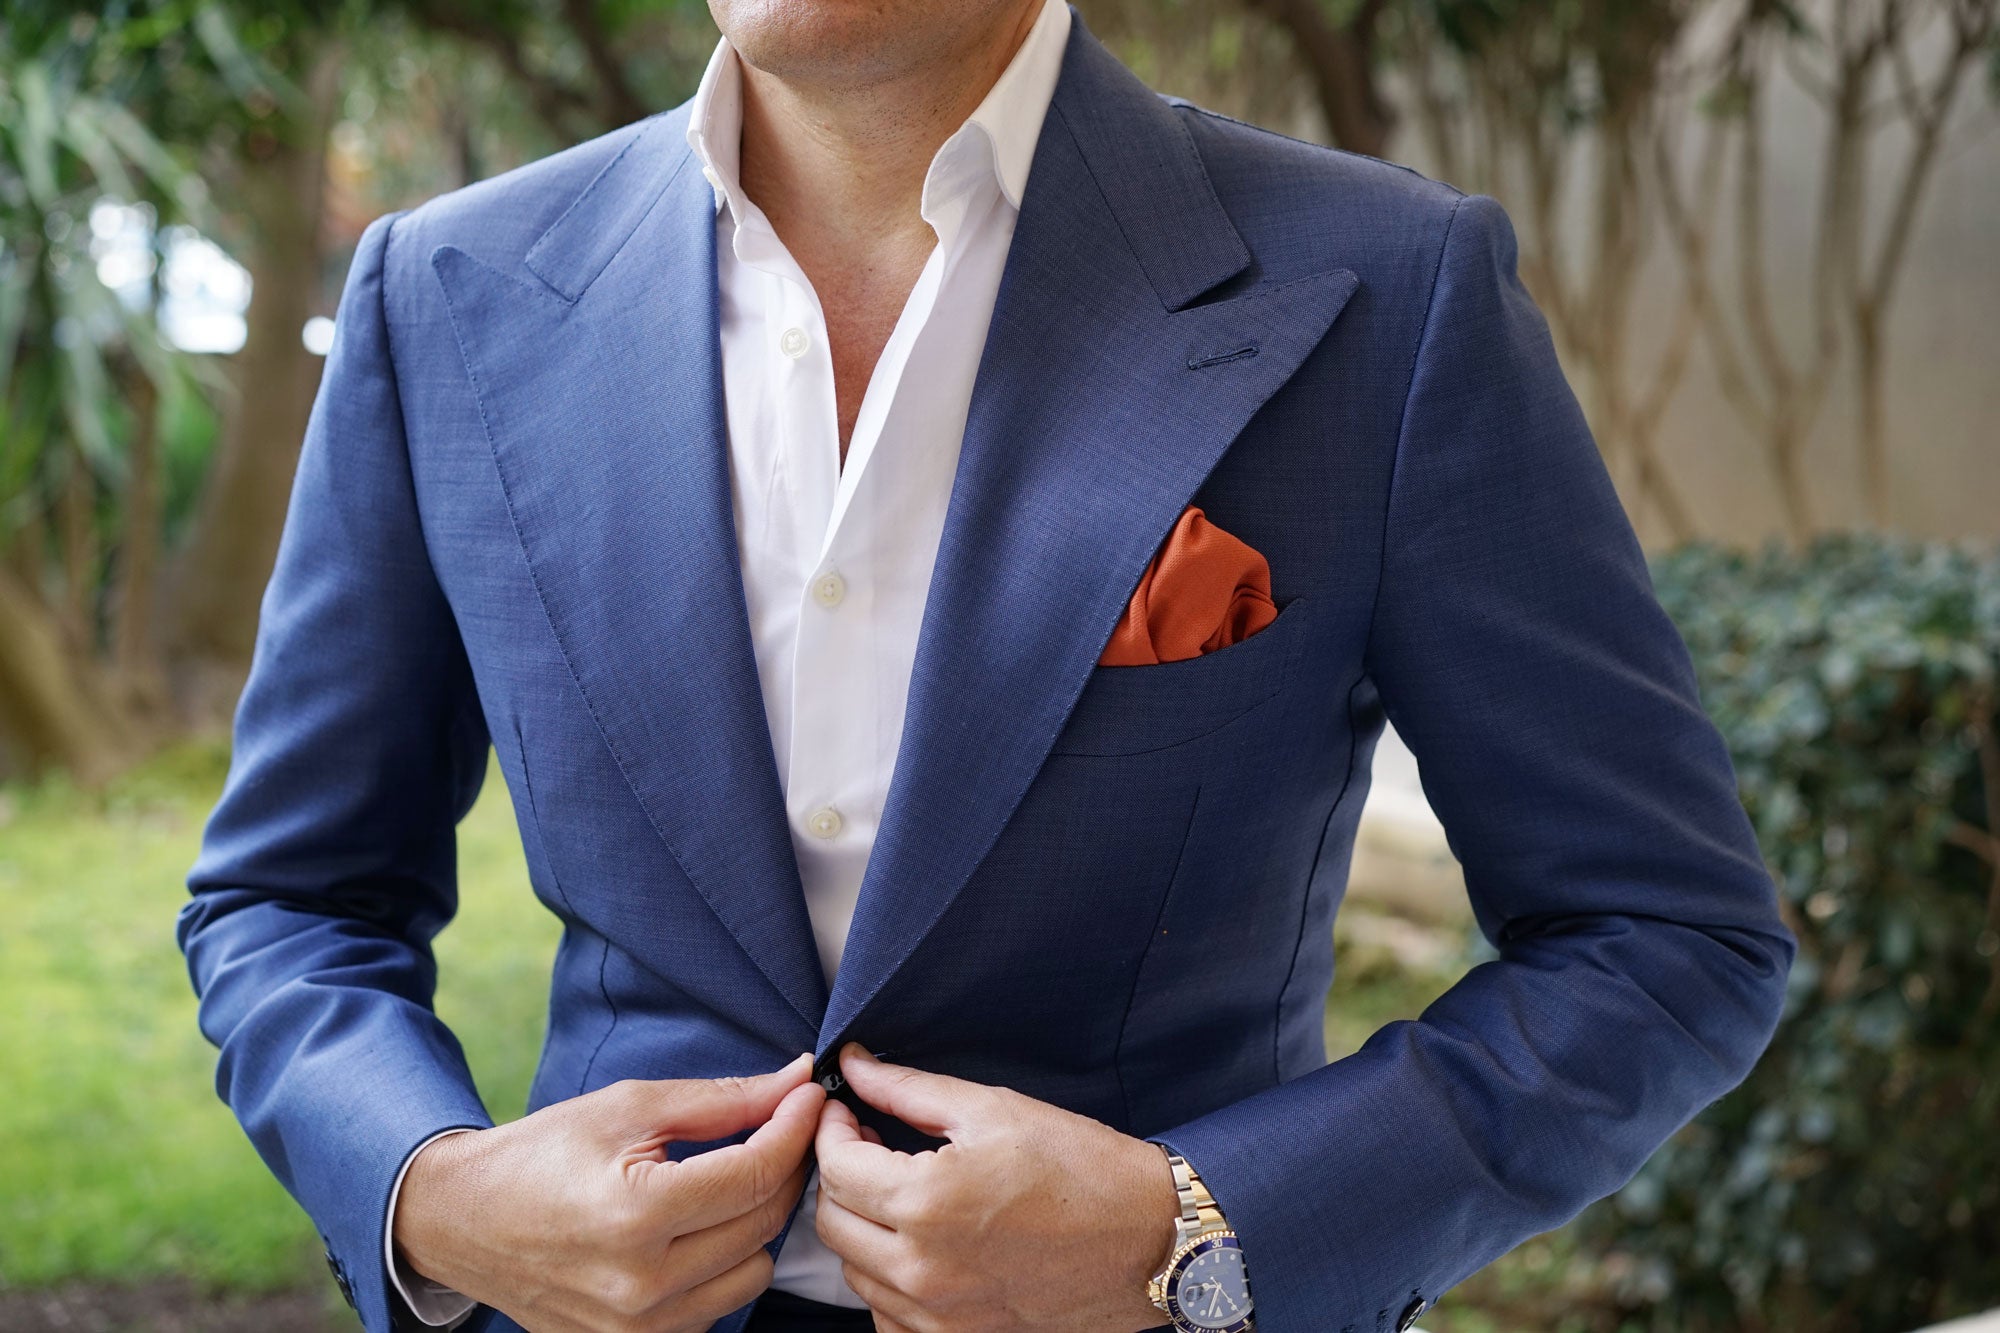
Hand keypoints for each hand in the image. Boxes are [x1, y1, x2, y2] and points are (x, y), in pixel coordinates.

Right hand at [394, 1053, 824, 1332]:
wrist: (462, 1221)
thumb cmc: (542, 1154)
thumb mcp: (628, 1108)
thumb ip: (721, 1100)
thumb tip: (797, 1082)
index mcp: (635, 1214)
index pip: (755, 1174)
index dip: (795, 1128)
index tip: (809, 1096)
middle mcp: (641, 1285)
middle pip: (764, 1223)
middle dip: (783, 1167)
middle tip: (778, 1127)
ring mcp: (638, 1329)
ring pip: (755, 1272)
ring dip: (756, 1222)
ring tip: (728, 1182)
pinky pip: (718, 1306)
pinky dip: (724, 1264)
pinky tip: (699, 1228)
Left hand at [812, 1045, 1177, 1331]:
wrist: (1149, 1238)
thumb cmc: (1081, 1166)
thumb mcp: (994, 1109)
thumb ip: (908, 1089)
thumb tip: (853, 1065)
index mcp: (928, 1201)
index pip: (836, 1167)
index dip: (833, 1130)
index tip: (847, 1111)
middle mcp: (924, 1268)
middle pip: (833, 1222)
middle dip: (840, 1177)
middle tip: (870, 1146)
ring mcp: (940, 1316)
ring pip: (854, 1272)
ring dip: (862, 1228)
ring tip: (899, 1193)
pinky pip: (888, 1317)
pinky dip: (888, 1282)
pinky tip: (920, 1249)